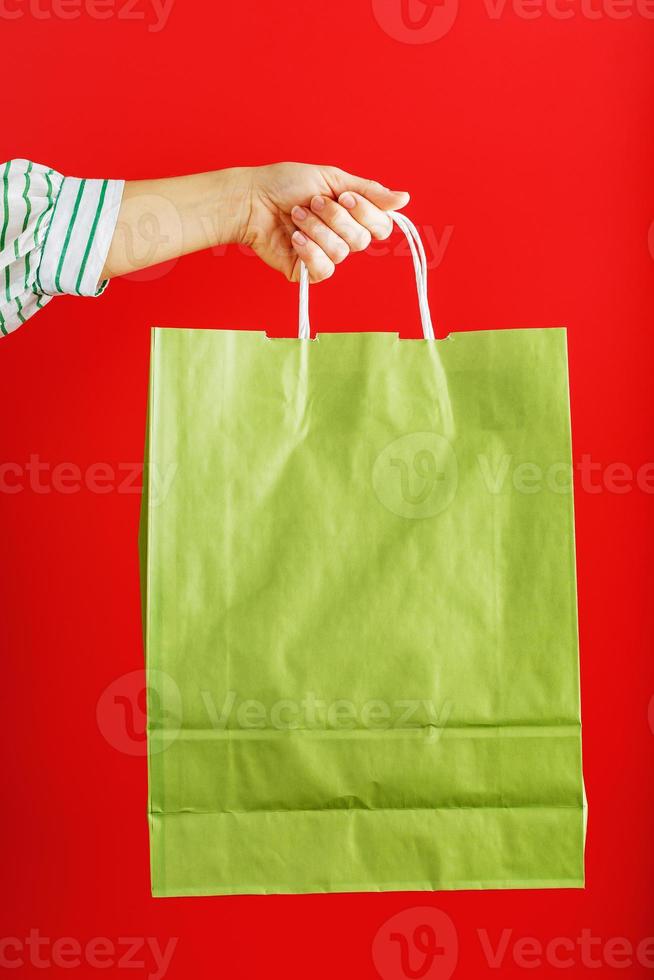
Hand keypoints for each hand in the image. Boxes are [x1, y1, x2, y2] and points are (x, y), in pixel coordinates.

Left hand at [102, 163, 408, 283]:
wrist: (252, 200)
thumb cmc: (285, 184)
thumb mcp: (332, 179)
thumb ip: (369, 192)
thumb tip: (404, 199)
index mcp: (352, 215)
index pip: (381, 226)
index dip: (366, 214)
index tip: (345, 197)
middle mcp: (342, 237)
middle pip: (361, 240)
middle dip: (335, 218)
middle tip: (312, 203)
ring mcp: (325, 256)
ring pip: (341, 253)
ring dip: (316, 229)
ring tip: (295, 216)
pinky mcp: (307, 272)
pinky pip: (324, 270)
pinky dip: (309, 251)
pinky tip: (294, 239)